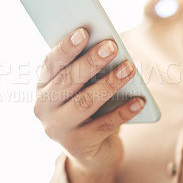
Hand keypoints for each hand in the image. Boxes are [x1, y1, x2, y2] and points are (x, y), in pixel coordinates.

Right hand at [34, 28, 144, 182]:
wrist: (89, 151)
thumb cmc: (88, 107)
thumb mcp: (82, 88)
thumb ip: (87, 70)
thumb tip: (107, 46)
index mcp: (43, 87)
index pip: (51, 63)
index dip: (66, 47)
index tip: (84, 32)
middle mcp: (43, 108)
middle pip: (68, 81)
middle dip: (91, 62)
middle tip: (111, 46)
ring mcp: (58, 129)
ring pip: (85, 102)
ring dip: (109, 83)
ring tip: (129, 68)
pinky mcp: (77, 145)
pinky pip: (104, 126)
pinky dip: (123, 111)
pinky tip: (139, 101)